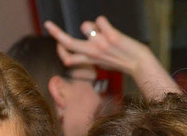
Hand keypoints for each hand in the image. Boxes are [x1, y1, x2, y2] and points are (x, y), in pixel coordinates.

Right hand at [44, 17, 180, 98]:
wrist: (140, 63)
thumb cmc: (122, 59)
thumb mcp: (103, 58)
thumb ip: (91, 46)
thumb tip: (84, 27)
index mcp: (90, 59)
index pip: (67, 58)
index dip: (60, 50)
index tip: (58, 43)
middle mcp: (93, 52)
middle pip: (68, 44)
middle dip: (55, 33)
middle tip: (47, 23)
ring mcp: (102, 44)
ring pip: (84, 26)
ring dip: (90, 24)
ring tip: (102, 29)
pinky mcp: (112, 37)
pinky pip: (100, 20)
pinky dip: (102, 21)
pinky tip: (107, 25)